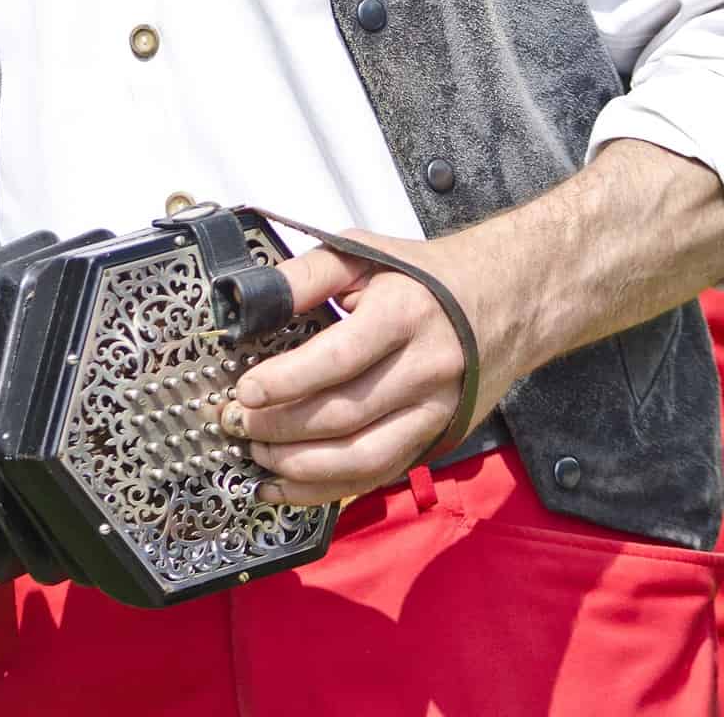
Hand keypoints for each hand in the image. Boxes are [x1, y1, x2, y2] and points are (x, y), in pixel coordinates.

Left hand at [220, 228, 510, 505]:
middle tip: (234, 424)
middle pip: (345, 415)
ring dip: (300, 468)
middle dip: (280, 427)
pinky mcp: (435, 440)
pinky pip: (378, 476)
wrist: (508, 300)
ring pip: (363, 459)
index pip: (339, 358)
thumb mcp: (364, 252)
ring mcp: (434, 412)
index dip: (287, 380)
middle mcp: (425, 369)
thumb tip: (252, 302)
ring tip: (256, 456)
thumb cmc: (424, 276)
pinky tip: (286, 486)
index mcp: (404, 314)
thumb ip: (307, 275)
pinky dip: (327, 489)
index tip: (245, 390)